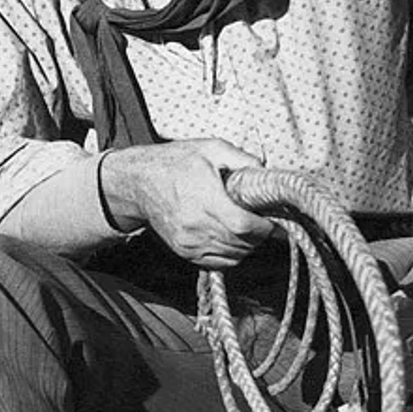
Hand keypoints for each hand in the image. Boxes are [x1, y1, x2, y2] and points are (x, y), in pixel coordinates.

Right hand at [99, 139, 275, 268]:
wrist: (138, 182)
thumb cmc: (174, 163)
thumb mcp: (210, 149)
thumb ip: (242, 160)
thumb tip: (266, 173)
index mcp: (205, 199)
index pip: (243, 225)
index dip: (265, 227)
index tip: (274, 219)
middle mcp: (195, 226)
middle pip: (241, 243)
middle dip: (260, 235)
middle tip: (264, 221)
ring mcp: (189, 242)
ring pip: (233, 256)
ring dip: (247, 245)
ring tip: (247, 228)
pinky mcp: (184, 251)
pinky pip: (218, 263)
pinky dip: (231, 254)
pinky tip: (231, 237)